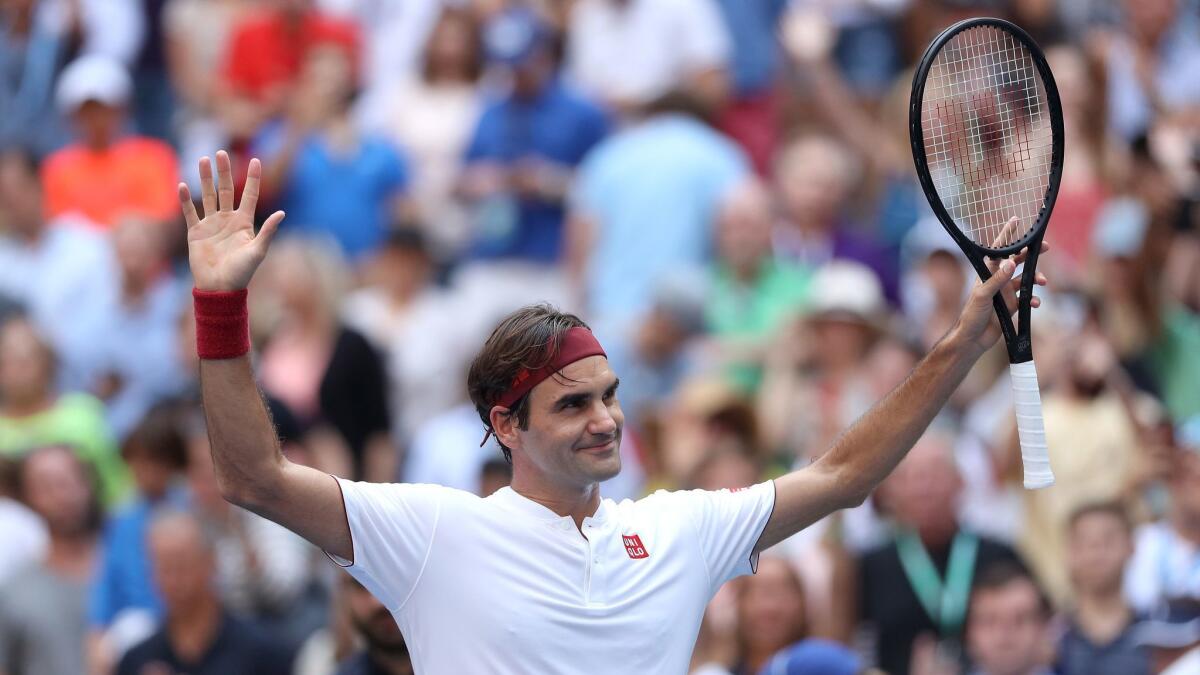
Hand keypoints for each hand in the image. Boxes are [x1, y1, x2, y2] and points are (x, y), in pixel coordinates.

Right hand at [180, 151, 283, 290]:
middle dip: (224, 171)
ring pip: (208, 196)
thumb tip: (283, 212)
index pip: (250, 195)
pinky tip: (183, 185)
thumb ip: (268, 231)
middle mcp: (228, 220)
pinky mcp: (196, 232)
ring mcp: (211, 224)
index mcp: (245, 223)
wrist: (220, 288)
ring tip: (203, 160)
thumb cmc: (242, 272)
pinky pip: (190, 212)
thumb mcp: (258, 251)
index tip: (255, 160)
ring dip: (205, 179)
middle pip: (227, 190)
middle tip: (221, 152)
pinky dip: (185, 200)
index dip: (253, 178)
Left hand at [952, 217, 1049, 355]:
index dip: (1007, 235)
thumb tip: (1011, 263)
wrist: (973, 339)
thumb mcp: (983, 296)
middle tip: (1045, 247)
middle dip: (1031, 253)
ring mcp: (1006, 292)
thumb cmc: (971, 316)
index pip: (998, 249)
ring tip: (1042, 281)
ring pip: (1026, 278)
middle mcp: (998, 279)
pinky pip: (1028, 298)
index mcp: (987, 273)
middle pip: (1017, 260)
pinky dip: (1034, 299)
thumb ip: (997, 280)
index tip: (1016, 220)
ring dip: (1037, 277)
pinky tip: (1035, 304)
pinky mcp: (1012, 305)